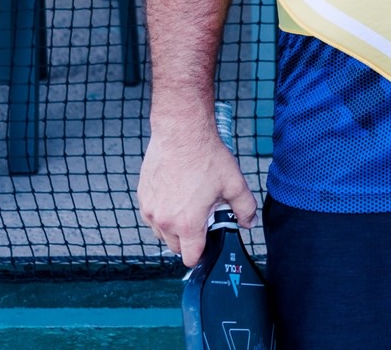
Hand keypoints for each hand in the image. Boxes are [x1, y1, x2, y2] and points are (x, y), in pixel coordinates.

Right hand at [135, 113, 256, 266]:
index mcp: (188, 223)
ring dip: (175, 226)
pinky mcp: (142, 198)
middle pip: (176, 247)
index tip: (209, 245)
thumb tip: (248, 223)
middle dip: (190, 239)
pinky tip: (177, 195)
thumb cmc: (207, 157)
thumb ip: (245, 208)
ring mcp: (150, 210)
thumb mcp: (234, 184)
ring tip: (190, 203)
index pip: (190, 257)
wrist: (181, 134)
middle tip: (203, 218)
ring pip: (162, 232)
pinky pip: (152, 216)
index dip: (202, 254)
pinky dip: (164, 213)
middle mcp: (164, 221)